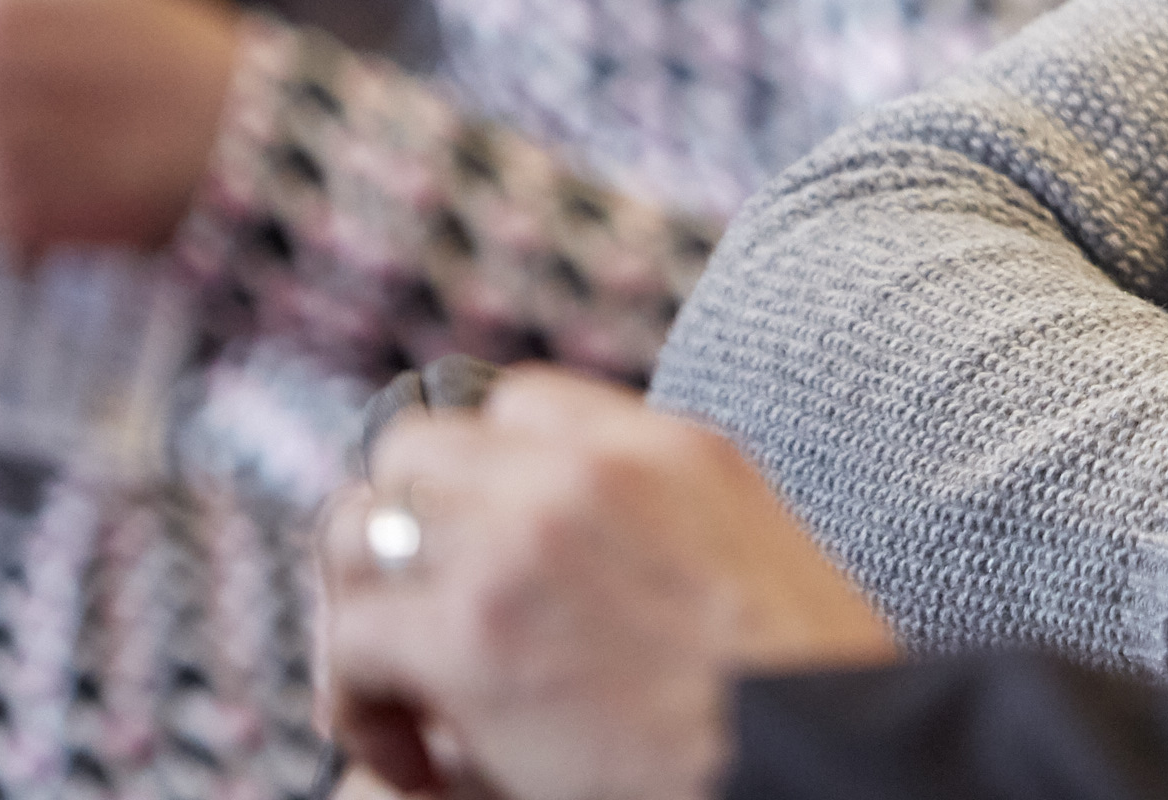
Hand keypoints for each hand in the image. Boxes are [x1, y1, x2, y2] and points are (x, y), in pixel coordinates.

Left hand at [319, 368, 895, 799]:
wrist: (817, 768)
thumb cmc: (799, 703)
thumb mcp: (752, 559)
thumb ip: (662, 525)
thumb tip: (573, 567)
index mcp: (673, 449)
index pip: (518, 405)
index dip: (473, 480)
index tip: (470, 557)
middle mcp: (589, 471)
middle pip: (415, 447)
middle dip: (393, 538)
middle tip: (409, 628)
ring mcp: (523, 543)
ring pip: (356, 530)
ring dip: (358, 611)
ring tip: (395, 697)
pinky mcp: (473, 638)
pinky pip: (350, 641)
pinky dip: (355, 703)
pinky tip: (409, 758)